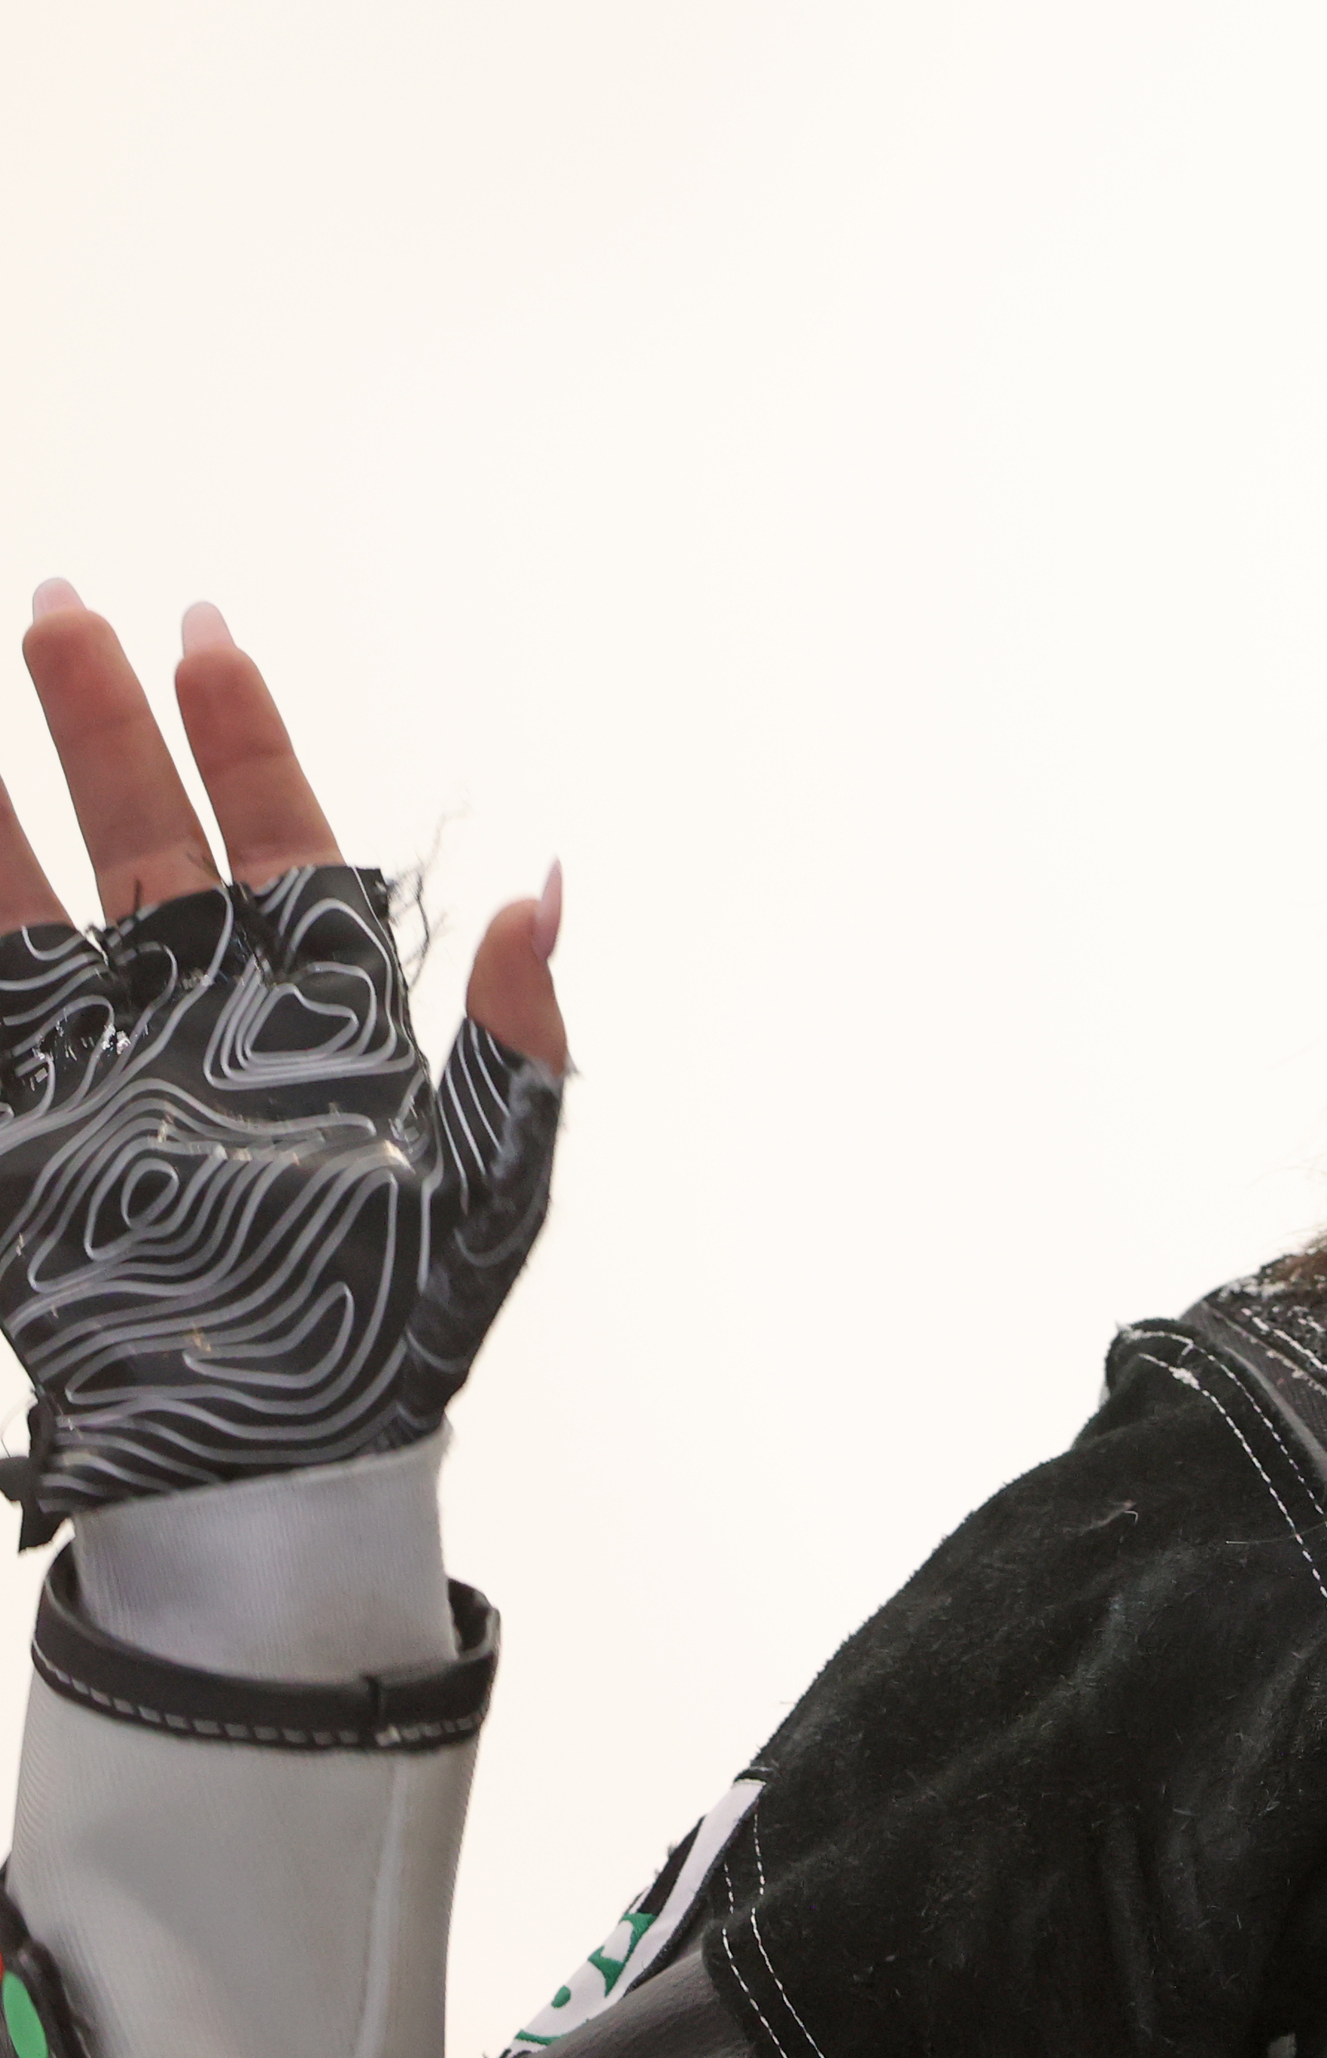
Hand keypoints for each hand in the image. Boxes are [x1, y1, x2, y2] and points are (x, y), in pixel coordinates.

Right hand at [0, 585, 565, 1534]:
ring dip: (2, 803)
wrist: (270, 1453)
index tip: (202, 635)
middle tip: (60, 604)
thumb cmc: (396, 1328)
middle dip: (104, 722)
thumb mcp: (489, 1175)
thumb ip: (512, 1032)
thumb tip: (542, 894)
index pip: (276, 835)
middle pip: (145, 834)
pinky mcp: (21, 1122)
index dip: (242, 739)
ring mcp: (98, 1064)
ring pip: (34, 898)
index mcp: (318, 1008)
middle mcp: (201, 1014)